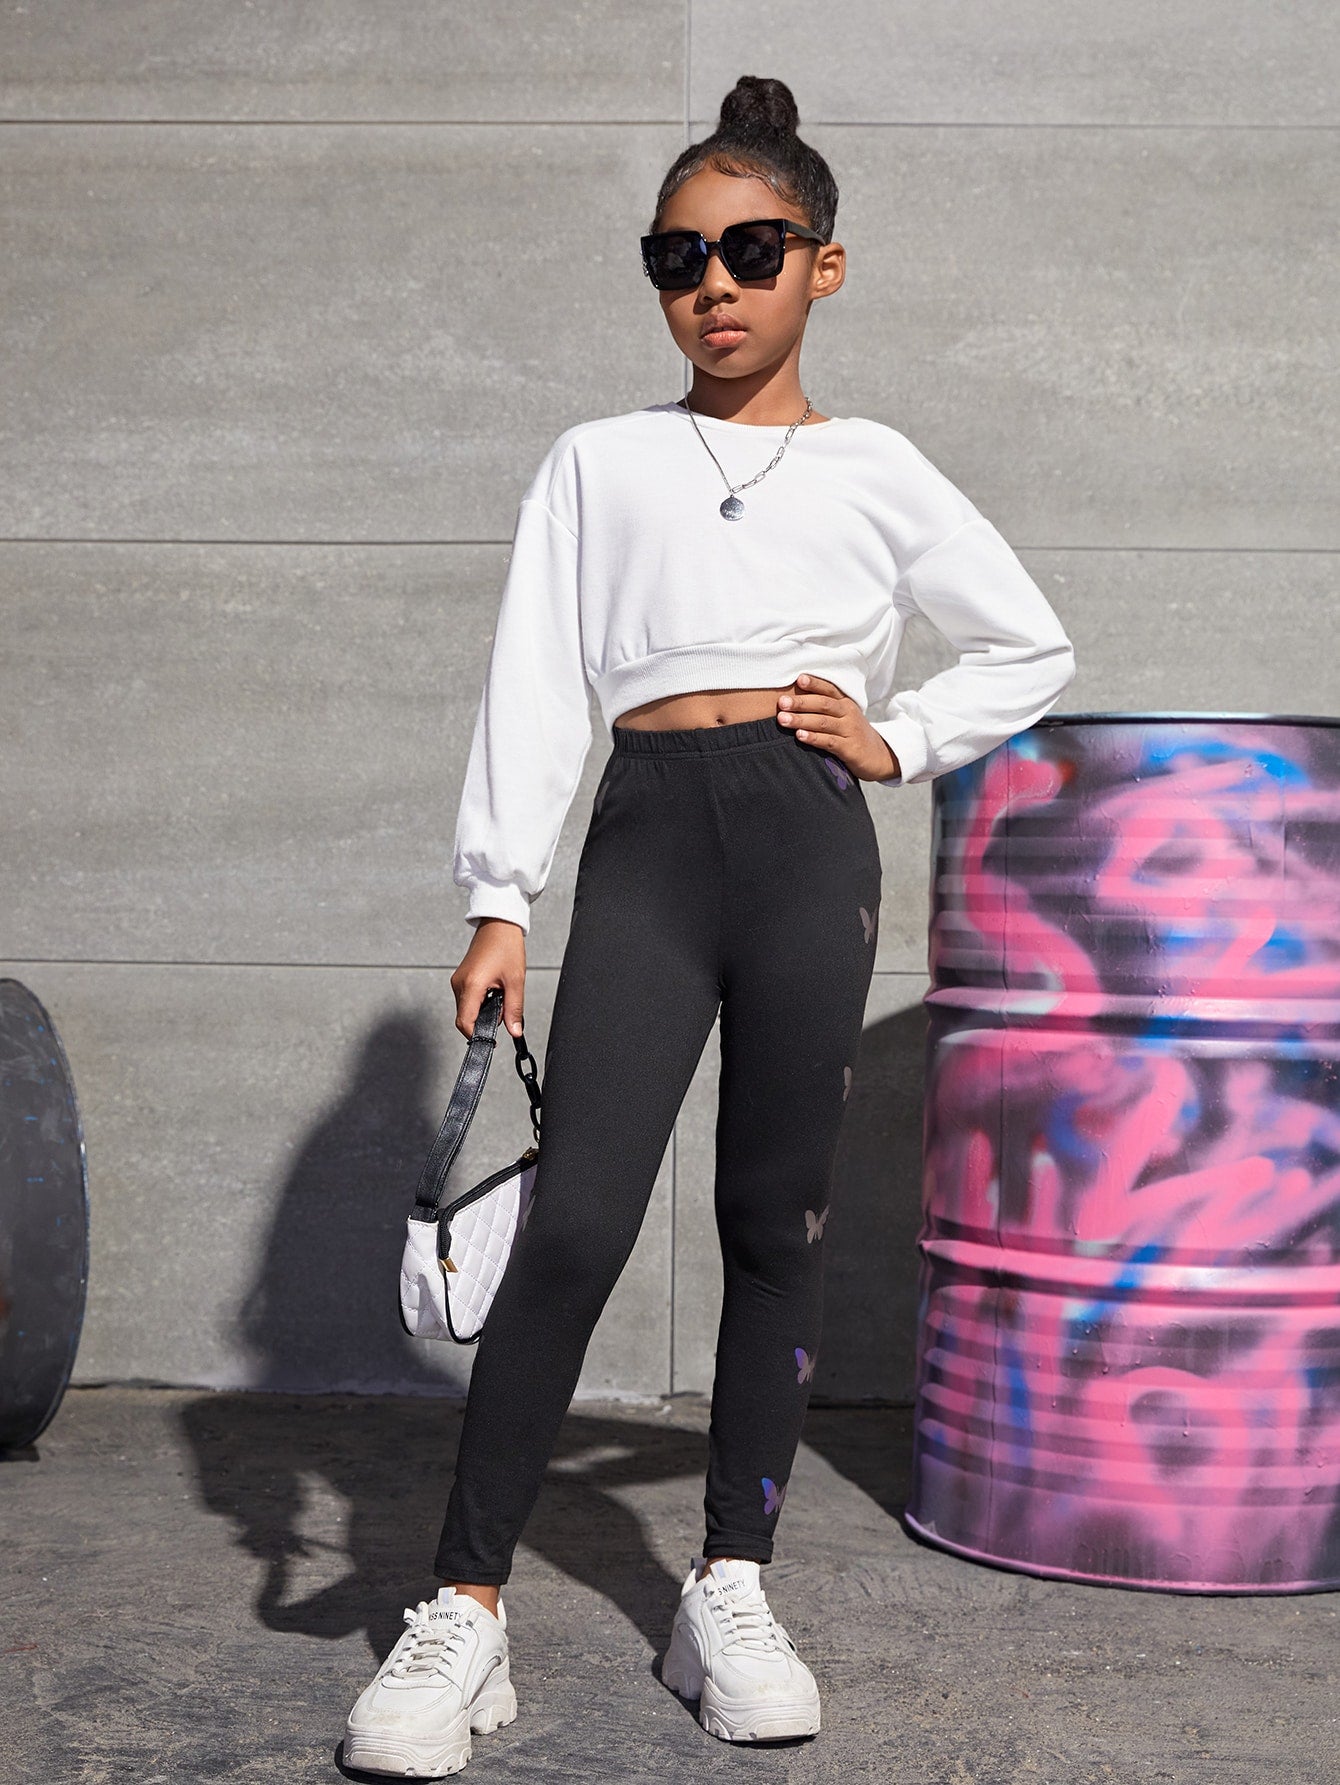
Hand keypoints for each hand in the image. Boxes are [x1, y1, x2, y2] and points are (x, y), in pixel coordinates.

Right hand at [451, 918, 526, 1041]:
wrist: (499, 925)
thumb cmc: (506, 946)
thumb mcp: (516, 981)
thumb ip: (514, 1009)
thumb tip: (515, 1031)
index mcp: (471, 985)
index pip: (465, 1022)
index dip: (477, 1035)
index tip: (491, 1039)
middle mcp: (459, 984)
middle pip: (464, 1018)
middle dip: (482, 1022)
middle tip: (502, 1010)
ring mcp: (458, 980)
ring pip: (466, 1009)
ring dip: (482, 1011)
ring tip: (500, 994)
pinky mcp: (460, 978)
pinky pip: (466, 999)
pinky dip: (479, 1002)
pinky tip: (493, 990)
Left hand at [776, 674, 900, 782]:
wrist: (879, 756)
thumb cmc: (853, 734)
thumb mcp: (844, 716)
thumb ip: (824, 707)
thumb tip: (792, 699)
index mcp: (845, 703)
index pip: (829, 689)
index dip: (815, 683)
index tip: (799, 679)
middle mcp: (849, 714)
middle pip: (823, 704)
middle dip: (801, 702)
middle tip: (781, 702)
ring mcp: (850, 731)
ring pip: (823, 722)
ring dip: (802, 720)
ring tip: (783, 719)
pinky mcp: (850, 749)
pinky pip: (830, 741)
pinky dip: (814, 738)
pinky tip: (800, 736)